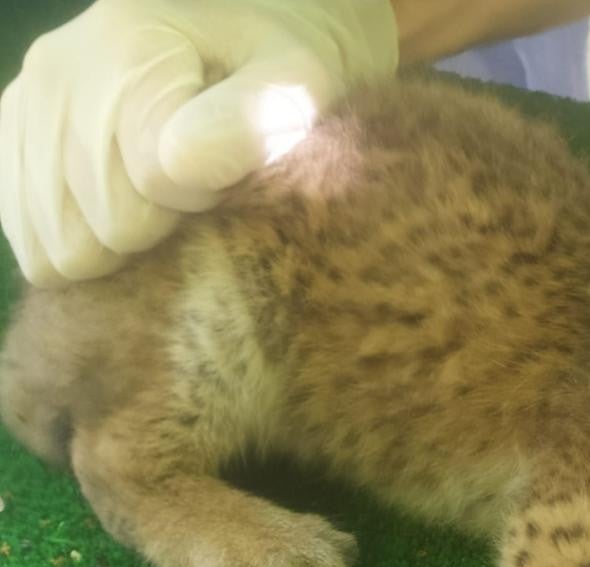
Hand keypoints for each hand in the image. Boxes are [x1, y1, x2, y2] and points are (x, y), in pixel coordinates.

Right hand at [0, 0, 397, 286]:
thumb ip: (252, 120)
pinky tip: (124, 203)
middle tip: (197, 178)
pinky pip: (29, 241)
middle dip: (162, 221)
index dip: (207, 194)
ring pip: (60, 248)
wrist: (246, 30)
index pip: (157, 184)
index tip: (229, 164)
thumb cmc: (278, 61)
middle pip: (100, 229)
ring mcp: (24, 106)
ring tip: (162, 184)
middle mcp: (56, 71)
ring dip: (121, 235)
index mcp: (126, 48)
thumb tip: (180, 168)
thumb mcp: (296, 80)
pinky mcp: (14, 139)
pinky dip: (83, 241)